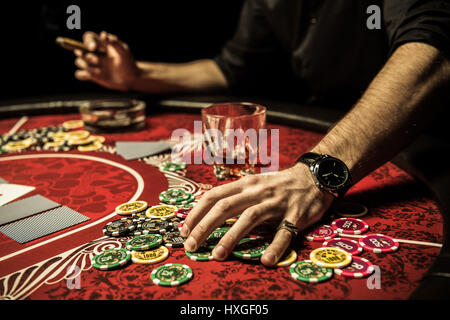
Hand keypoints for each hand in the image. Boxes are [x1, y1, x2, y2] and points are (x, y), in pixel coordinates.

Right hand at [74, 31, 139, 90]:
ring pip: (78, 62)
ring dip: (86, 66)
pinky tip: (93, 76)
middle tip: (98, 61)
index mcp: (101, 45)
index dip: (88, 41)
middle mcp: (94, 53)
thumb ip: (113, 42)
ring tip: (99, 71)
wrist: (131, 78)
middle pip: (80, 50)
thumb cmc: (128, 62)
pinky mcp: (92, 76)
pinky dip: (83, 75)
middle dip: (87, 56)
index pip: (89, 37)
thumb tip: (103, 34)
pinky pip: (79, 74)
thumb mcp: (123, 51)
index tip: (93, 47)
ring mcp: (92, 65)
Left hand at [180, 163, 333, 265]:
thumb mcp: (254, 183)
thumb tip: (208, 213)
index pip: (214, 196)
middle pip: (225, 207)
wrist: (314, 176)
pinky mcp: (296, 214)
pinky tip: (266, 260)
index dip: (196, 213)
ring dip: (231, 237)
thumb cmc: (279, 184)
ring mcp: (276, 202)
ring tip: (217, 255)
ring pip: (249, 218)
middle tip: (191, 246)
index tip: (184, 230)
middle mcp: (257, 191)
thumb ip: (235, 196)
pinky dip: (275, 247)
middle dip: (205, 226)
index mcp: (245, 184)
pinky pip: (284, 232)